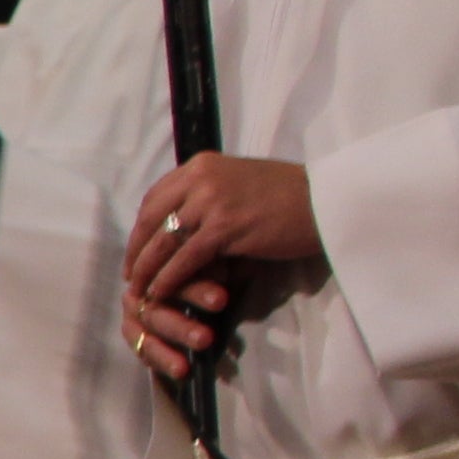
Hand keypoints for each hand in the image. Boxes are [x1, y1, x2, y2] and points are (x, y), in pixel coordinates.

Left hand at [123, 152, 317, 378]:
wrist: (327, 201)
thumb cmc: (289, 196)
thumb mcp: (238, 186)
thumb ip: (206, 201)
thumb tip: (179, 232)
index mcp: (202, 165)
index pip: (155, 197)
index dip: (141, 227)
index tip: (136, 248)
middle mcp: (201, 177)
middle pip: (151, 218)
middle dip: (137, 250)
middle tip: (131, 274)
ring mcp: (211, 200)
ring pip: (164, 240)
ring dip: (147, 269)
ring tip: (140, 290)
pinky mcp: (224, 227)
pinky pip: (185, 258)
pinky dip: (169, 278)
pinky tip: (161, 293)